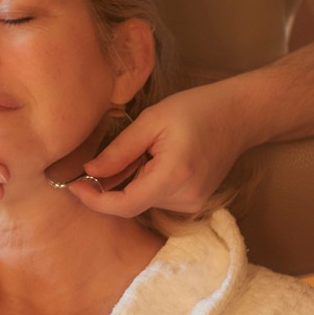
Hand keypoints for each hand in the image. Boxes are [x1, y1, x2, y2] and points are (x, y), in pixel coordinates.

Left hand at [67, 85, 249, 216]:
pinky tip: (156, 158)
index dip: (95, 200)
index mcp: (173, 176)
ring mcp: (193, 203)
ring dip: (131, 180)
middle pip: (132, 203)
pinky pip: (157, 198)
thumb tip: (89, 172)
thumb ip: (119, 150)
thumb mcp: (151, 120)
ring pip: (143, 201)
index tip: (74, 186)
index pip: (125, 205)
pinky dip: (145, 182)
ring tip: (146, 148)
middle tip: (113, 151)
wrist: (239, 115)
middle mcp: (185, 197)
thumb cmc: (196, 110)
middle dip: (112, 183)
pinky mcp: (194, 202)